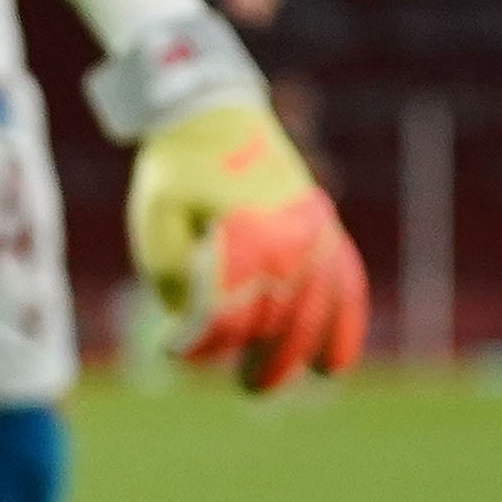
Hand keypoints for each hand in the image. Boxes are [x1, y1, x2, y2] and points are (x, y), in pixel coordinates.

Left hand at [126, 98, 368, 393]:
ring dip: (295, 355)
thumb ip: (169, 277)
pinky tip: (334, 365)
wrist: (214, 116)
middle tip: (234, 383)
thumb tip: (188, 325)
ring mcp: (314, 230)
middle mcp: (290, 233)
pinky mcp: (325, 226)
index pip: (231, 310)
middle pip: (278, 317)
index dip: (203, 341)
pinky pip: (347, 282)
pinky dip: (345, 325)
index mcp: (245, 230)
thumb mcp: (154, 221)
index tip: (175, 349)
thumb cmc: (177, 172)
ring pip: (317, 309)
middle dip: (253, 356)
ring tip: (263, 386)